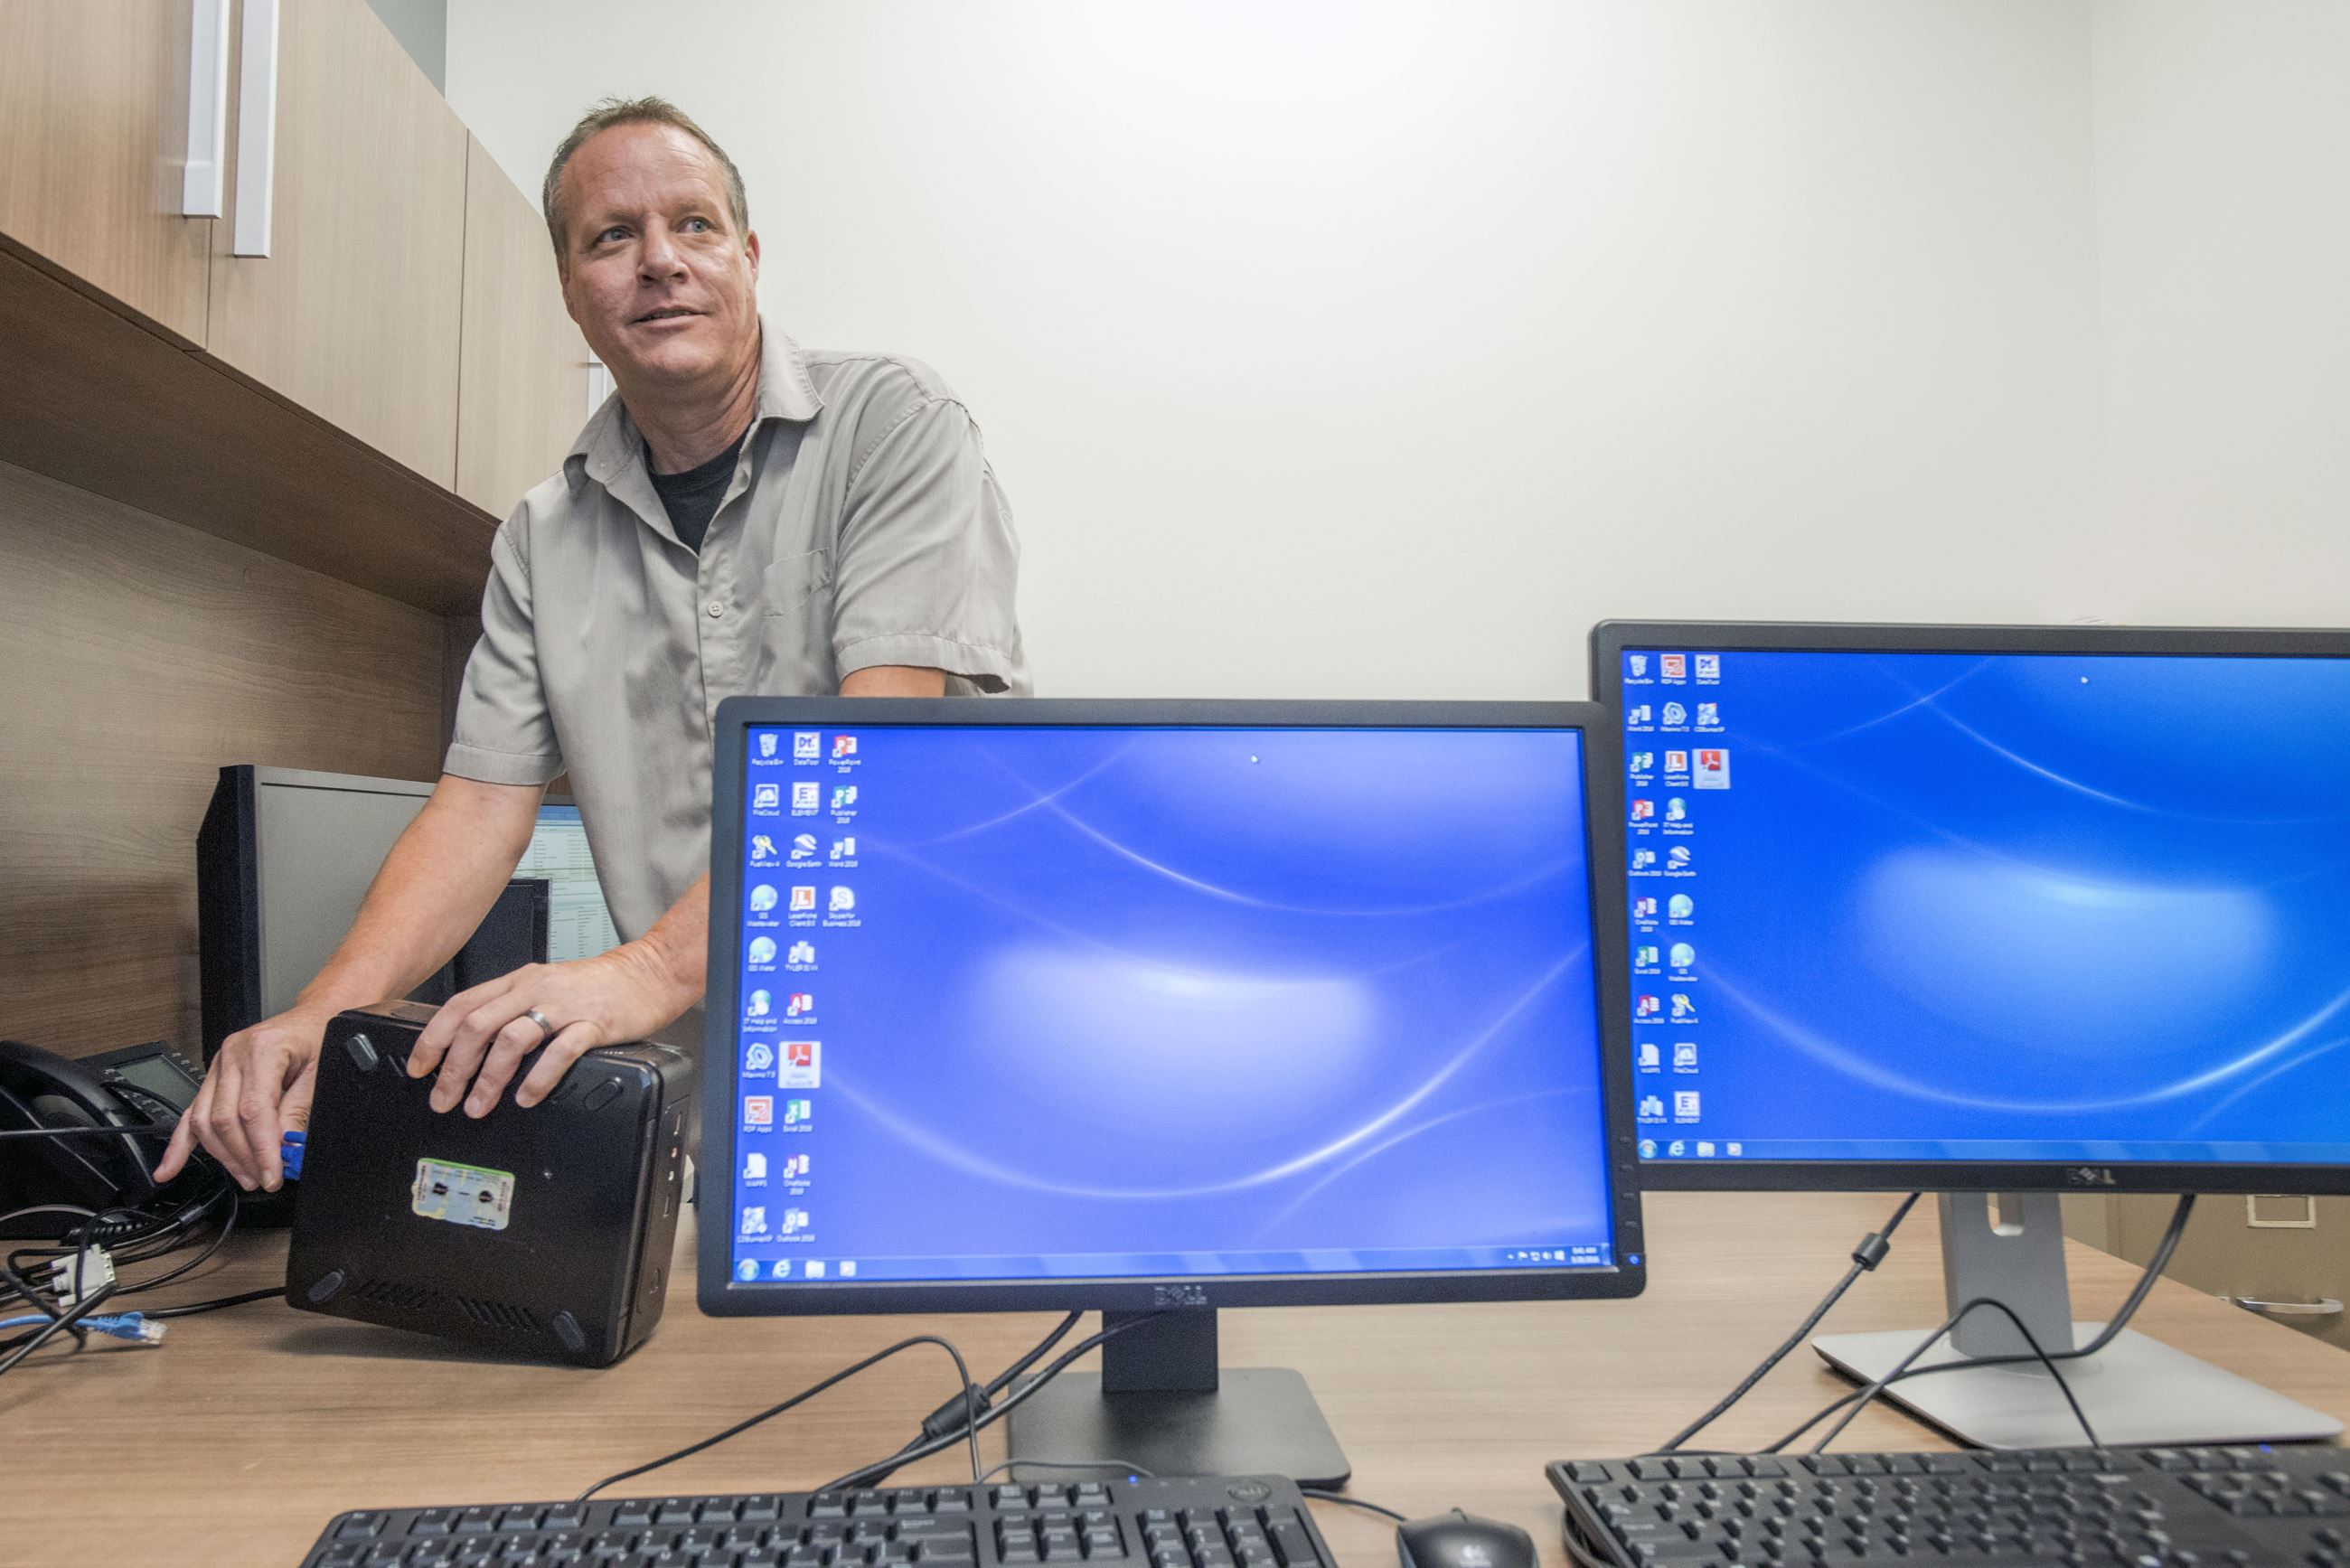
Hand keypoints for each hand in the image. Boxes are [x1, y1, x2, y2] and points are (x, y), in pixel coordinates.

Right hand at [155, 1007, 329, 1191]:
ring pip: (206, 1121)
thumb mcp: (319, 1072)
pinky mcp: (213, 1078)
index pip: (253, 1111)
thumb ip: (299, 1111)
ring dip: (223, 1156)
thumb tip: (287, 1149)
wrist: (311, 1016)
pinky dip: (180, 1144)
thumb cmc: (318, 1036)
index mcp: (261, 1049)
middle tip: (263, 1179)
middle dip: (243, 1157)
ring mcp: (218, 1066)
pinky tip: (169, 1168)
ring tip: (245, 1176)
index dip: (261, 1149)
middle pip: (225, 1119)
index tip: (272, 1175)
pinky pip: (192, 1113)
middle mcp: (233, 1054)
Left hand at [406, 944, 694, 1116]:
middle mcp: (535, 989)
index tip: (419, 1067)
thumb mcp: (549, 986)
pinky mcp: (594, 1023)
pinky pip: (559, 1051)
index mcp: (519, 981)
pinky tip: (527, 1097)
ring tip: (479, 1105)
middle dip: (453, 1067)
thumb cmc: (601, 985)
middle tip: (443, 1098)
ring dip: (488, 1078)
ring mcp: (564, 1006)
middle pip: (477, 1026)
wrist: (651, 972)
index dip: (433, 1038)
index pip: (461, 1005)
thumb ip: (516, 1008)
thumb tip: (477, 1045)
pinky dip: (537, 1077)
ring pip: (511, 1039)